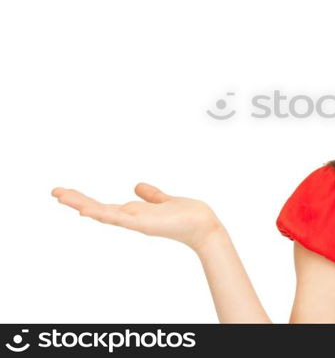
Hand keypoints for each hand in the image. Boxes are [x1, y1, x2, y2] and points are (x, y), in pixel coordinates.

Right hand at [51, 182, 223, 251]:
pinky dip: (104, 215)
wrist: (203, 225)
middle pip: (98, 209)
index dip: (85, 200)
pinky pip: (120, 219)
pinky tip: (88, 211)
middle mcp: (131, 218)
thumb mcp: (163, 200)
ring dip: (83, 205)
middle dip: (76, 201)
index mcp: (134, 213)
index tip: (66, 193)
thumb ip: (151, 195)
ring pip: (104, 213)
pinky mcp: (144, 224)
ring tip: (63, 197)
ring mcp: (136, 222)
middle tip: (55, 192)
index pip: (104, 205)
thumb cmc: (187, 215)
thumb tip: (137, 186)